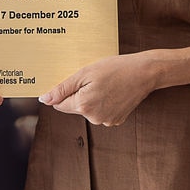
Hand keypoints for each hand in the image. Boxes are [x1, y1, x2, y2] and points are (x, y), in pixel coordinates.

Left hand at [38, 53, 152, 126]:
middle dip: (79, 94)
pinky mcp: (117, 121)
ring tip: (105, 83)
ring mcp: (106, 121)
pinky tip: (112, 90)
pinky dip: (103, 102)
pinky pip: (101, 112)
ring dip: (91, 98)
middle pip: (75, 107)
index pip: (60, 104)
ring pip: (88, 109)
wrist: (145, 72)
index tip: (72, 80)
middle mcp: (94, 118)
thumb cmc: (115, 68)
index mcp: (84, 106)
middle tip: (92, 78)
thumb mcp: (85, 73)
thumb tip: (45, 99)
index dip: (63, 91)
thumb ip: (63, 88)